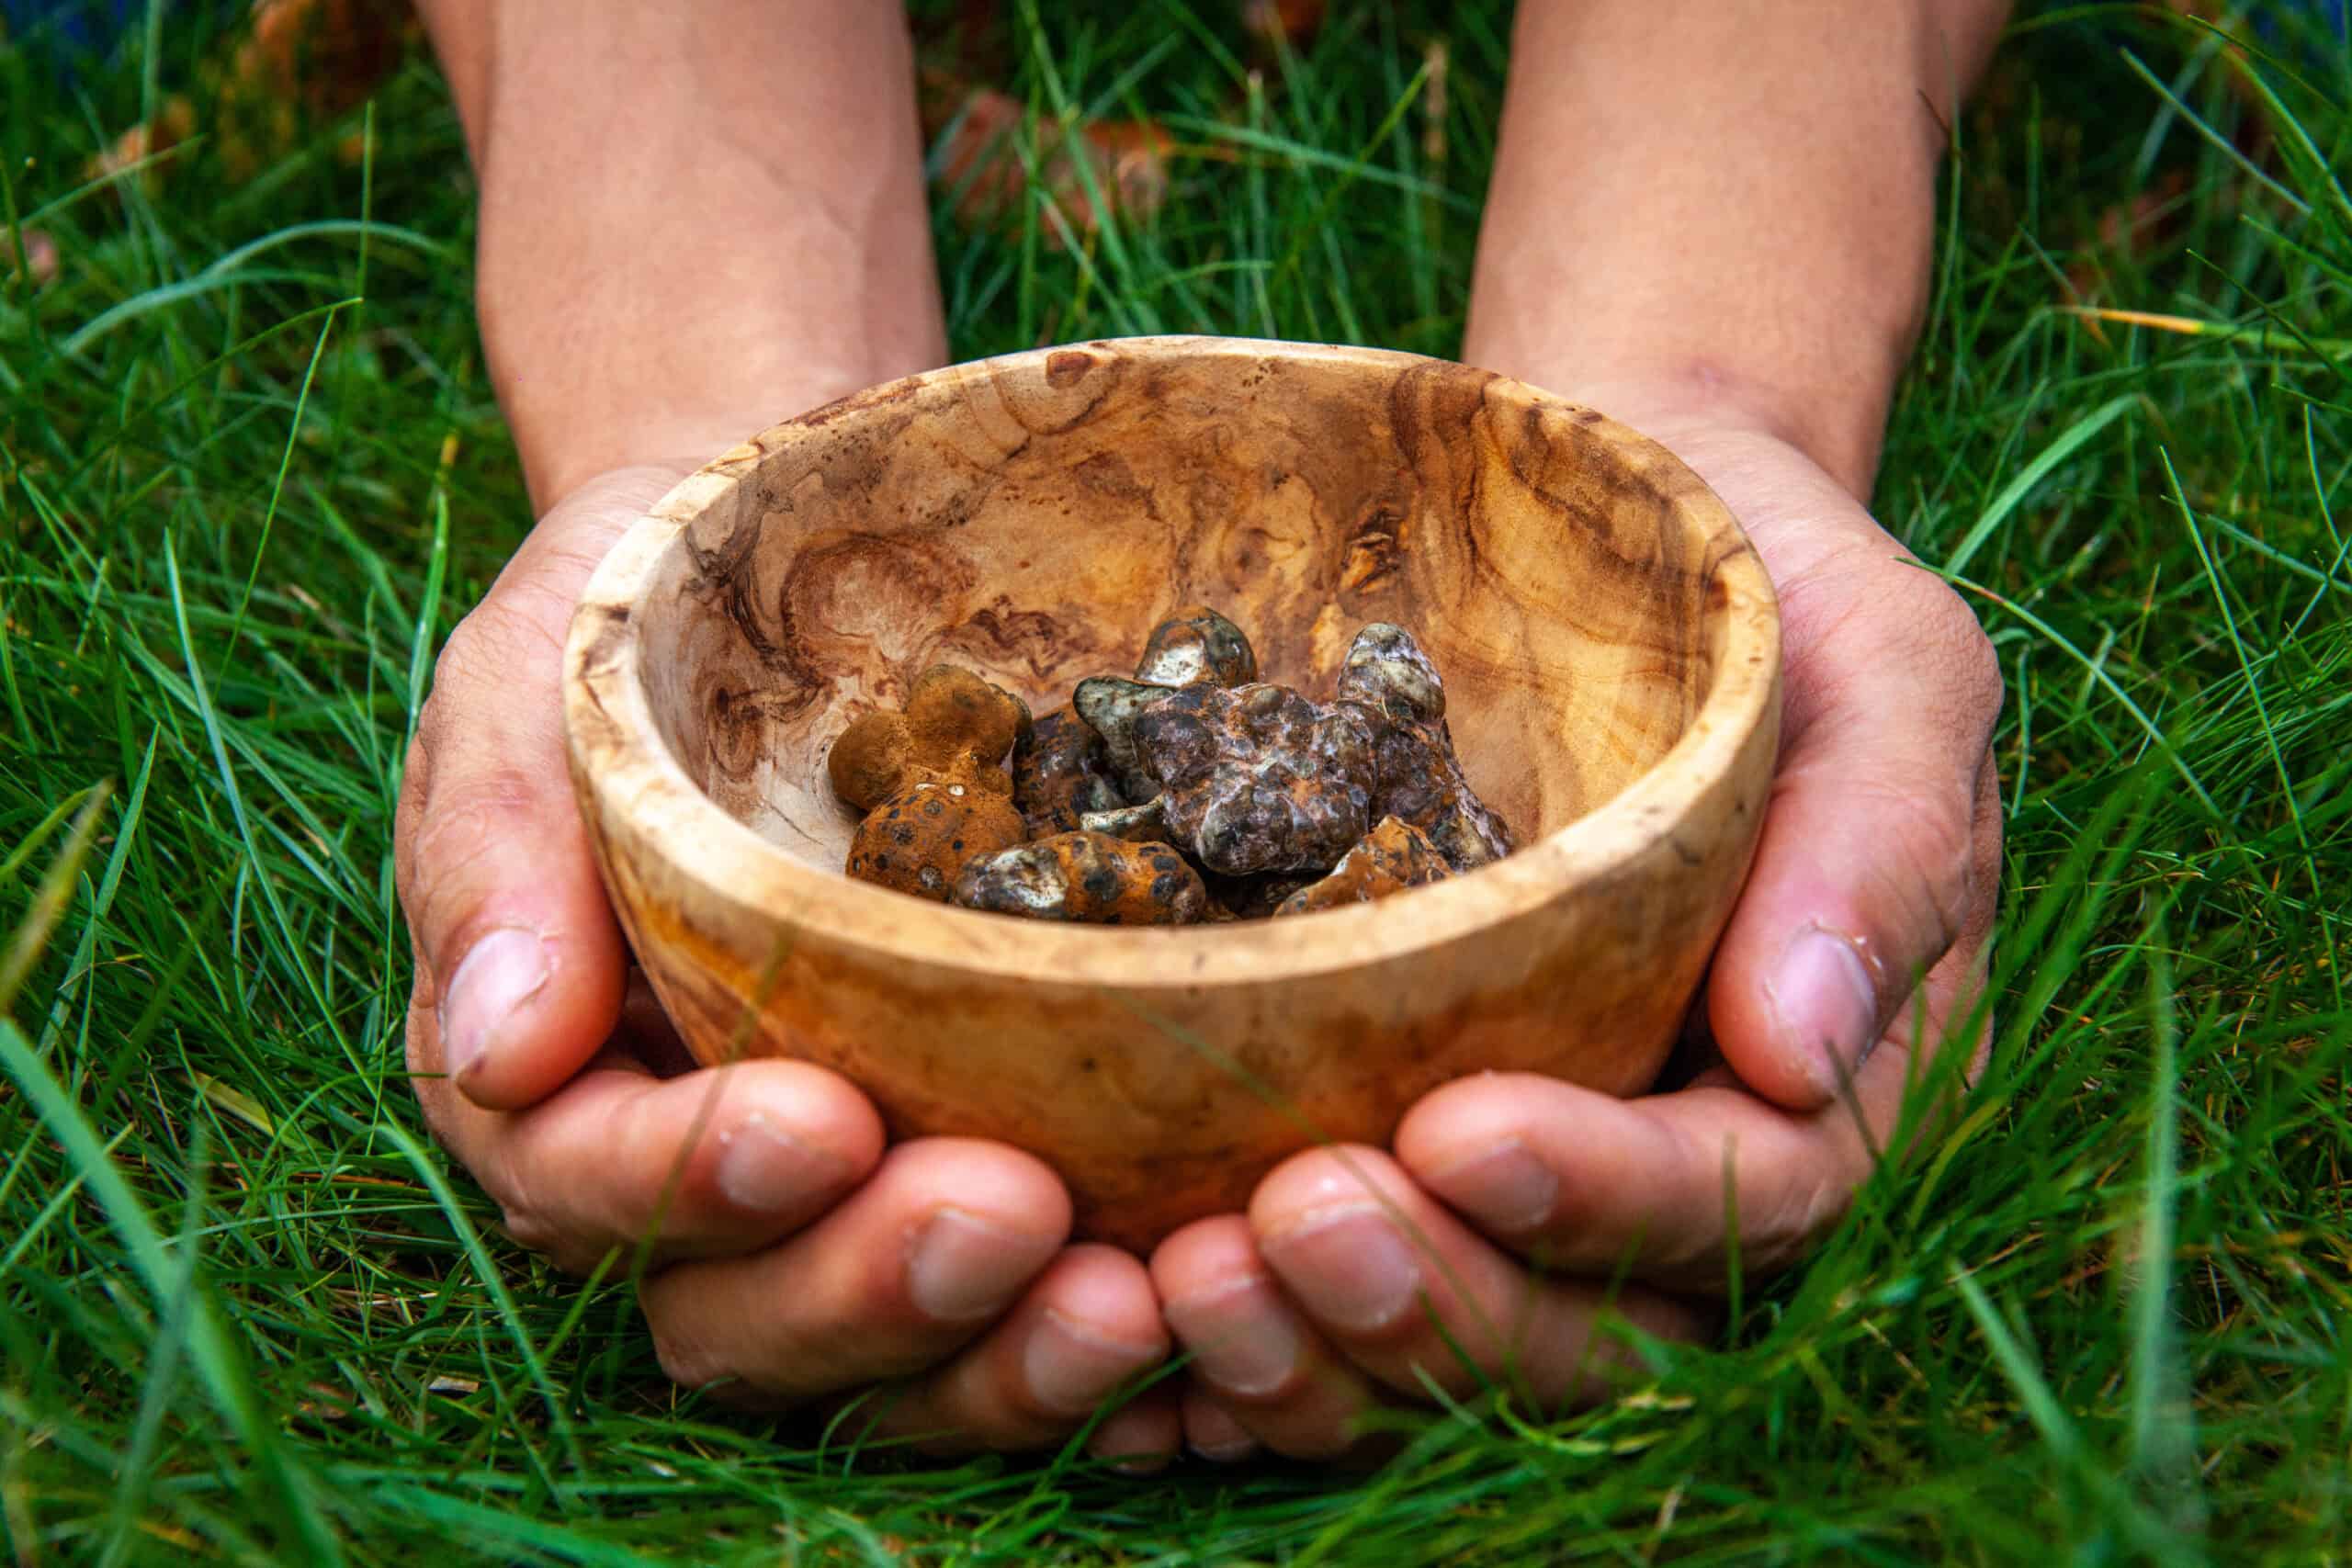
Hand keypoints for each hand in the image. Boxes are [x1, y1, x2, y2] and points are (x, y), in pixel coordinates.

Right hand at [396, 465, 1176, 1461]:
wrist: (823, 575)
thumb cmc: (659, 618)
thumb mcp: (539, 682)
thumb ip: (500, 848)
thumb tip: (501, 1051)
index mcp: (562, 1076)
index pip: (585, 1183)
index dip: (689, 1182)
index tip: (817, 1120)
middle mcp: (696, 1173)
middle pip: (742, 1313)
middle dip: (867, 1289)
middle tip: (1006, 1210)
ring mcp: (847, 1196)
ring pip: (887, 1360)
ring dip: (1000, 1360)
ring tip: (1128, 1304)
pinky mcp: (984, 1169)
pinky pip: (1020, 1312)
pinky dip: (1095, 1339)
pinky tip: (1192, 1298)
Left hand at [1152, 412, 2003, 1460]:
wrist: (1590, 526)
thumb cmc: (1753, 587)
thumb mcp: (1877, 667)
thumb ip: (1880, 842)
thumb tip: (1801, 1056)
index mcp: (1814, 1083)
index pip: (1744, 1198)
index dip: (1610, 1200)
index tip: (1463, 1132)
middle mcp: (1667, 1164)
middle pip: (1583, 1327)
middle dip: (1439, 1303)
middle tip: (1286, 1225)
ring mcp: (1522, 1175)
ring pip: (1445, 1349)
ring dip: (1316, 1355)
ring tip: (1184, 1278)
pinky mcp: (1386, 1145)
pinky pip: (1323, 1303)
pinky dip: (1236, 1355)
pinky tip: (1123, 1329)